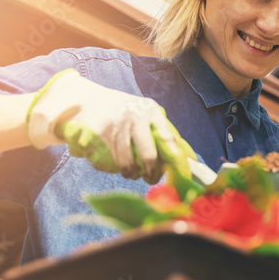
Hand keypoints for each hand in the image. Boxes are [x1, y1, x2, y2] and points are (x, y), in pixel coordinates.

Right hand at [26, 69, 194, 182]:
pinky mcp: (98, 135)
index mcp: (150, 110)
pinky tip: (115, 165)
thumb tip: (188, 159)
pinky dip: (111, 167)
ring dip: (130, 172)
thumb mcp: (145, 112)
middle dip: (151, 172)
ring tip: (132, 174)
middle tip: (151, 178)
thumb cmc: (127, 111)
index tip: (174, 170)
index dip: (172, 155)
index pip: (166, 135)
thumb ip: (162, 131)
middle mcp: (134, 116)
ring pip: (126, 161)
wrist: (90, 100)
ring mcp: (115, 125)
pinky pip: (107, 160)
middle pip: (147, 154)